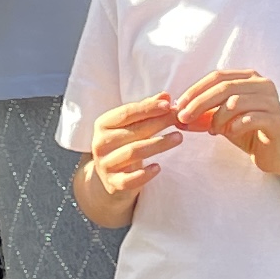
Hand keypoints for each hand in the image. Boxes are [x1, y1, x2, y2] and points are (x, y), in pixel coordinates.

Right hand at [80, 92, 183, 212]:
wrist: (108, 176)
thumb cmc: (124, 144)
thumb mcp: (131, 125)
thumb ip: (147, 110)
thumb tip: (165, 96)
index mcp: (103, 125)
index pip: (127, 113)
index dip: (148, 108)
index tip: (169, 105)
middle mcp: (100, 143)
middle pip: (133, 131)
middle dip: (159, 123)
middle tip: (179, 119)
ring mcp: (105, 164)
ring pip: (133, 153)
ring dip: (158, 144)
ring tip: (178, 138)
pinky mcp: (113, 183)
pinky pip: (128, 180)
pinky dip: (144, 175)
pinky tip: (158, 168)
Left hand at [170, 67, 279, 180]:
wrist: (278, 151)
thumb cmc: (249, 131)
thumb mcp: (222, 122)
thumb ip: (202, 117)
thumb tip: (176, 117)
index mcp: (248, 78)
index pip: (217, 77)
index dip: (195, 90)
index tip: (178, 106)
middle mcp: (261, 84)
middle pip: (224, 87)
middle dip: (199, 103)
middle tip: (183, 118)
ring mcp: (270, 100)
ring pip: (235, 101)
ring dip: (217, 117)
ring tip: (213, 130)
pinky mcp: (275, 119)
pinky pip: (250, 117)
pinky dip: (234, 125)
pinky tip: (227, 132)